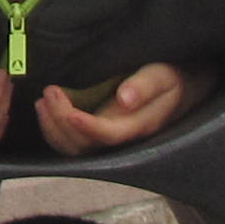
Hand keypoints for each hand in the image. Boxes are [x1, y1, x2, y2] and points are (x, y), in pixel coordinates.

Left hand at [36, 61, 211, 156]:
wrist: (181, 85)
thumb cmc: (172, 77)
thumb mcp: (164, 75)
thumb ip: (146, 86)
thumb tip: (125, 98)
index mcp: (139, 126)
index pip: (107, 134)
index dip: (85, 126)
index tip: (65, 106)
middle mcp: (121, 138)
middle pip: (84, 145)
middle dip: (61, 121)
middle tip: (50, 92)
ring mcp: (108, 138)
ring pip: (74, 148)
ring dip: (53, 128)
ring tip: (44, 100)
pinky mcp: (98, 132)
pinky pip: (72, 141)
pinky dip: (54, 129)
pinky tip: (46, 108)